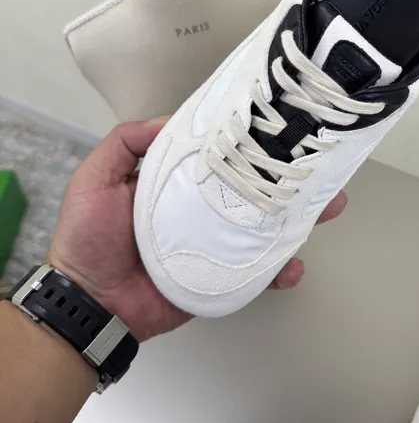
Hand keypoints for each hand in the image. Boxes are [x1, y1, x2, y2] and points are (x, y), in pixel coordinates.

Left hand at [46, 119, 346, 341]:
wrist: (90, 303)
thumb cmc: (88, 237)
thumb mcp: (96, 177)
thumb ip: (126, 142)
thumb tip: (170, 119)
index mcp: (180, 182)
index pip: (222, 156)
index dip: (250, 142)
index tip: (278, 128)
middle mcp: (203, 209)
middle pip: (254, 189)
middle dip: (289, 177)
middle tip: (320, 166)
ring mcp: (216, 243)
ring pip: (265, 226)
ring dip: (298, 218)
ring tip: (326, 207)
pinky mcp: (221, 276)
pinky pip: (257, 272)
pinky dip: (279, 271)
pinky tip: (293, 265)